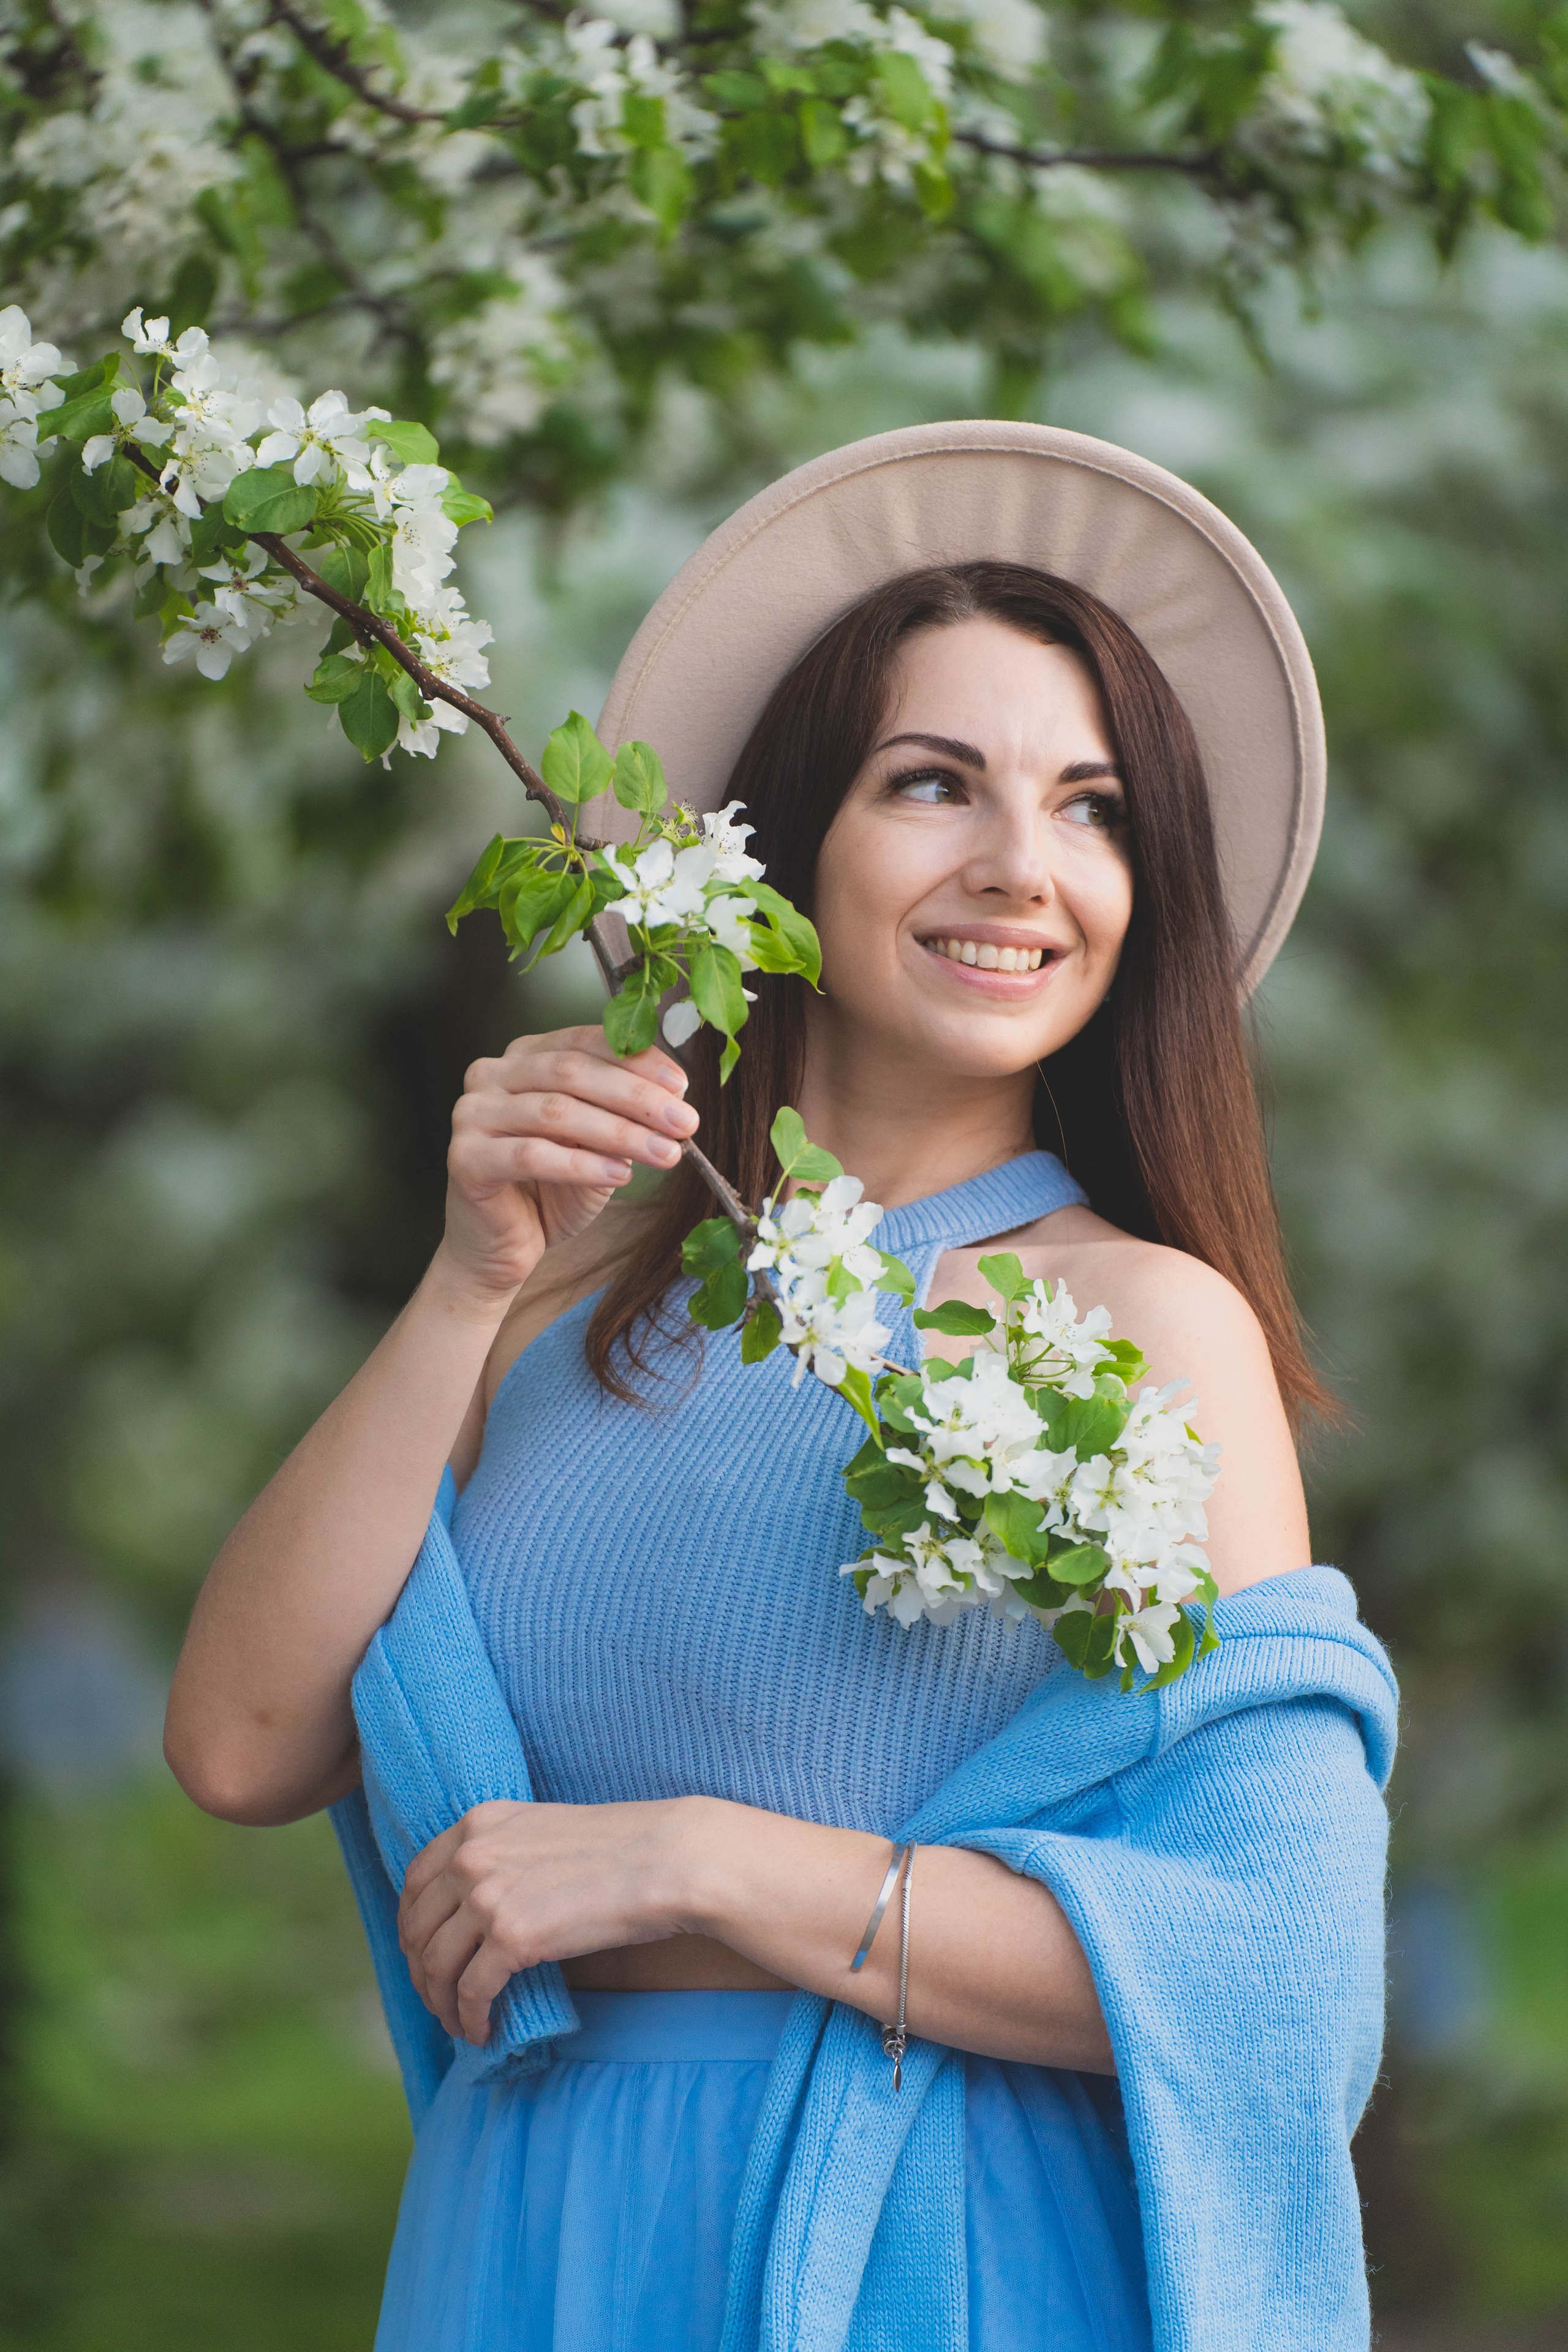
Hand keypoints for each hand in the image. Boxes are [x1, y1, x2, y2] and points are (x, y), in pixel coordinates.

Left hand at [397, 1796, 696, 2044]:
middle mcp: (472, 1856)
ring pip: (436, 1966)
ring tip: (459, 2024)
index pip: (415, 1882)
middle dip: (421, 1973)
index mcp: (478, 1824)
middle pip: (418, 1929)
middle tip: (438, 2000)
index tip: (423, 1954)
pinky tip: (484, 2032)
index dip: (412, 1926)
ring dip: (442, 2004)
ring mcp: (488, 1896)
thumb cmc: (620, 1846)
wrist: (667, 1857)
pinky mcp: (512, 1938)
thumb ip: (501, 1856)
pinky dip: (471, 2019)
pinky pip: (471, 1992)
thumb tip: (477, 1908)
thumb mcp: (541, 1831)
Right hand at [439, 1024, 699, 1296]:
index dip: (638, 1061)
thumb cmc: (550, 1190)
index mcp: (525, 1056)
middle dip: (637, 1097)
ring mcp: (472, 1113)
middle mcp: (492, 1074)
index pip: (586, 1042)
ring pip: (556, 1112)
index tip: (683, 1085)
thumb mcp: (598, 1143)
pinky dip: (582, 1165)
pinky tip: (621, 1175)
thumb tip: (676, 1093)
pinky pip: (532, 1155)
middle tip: (685, 1123)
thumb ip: (623, 1113)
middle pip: (573, 1072)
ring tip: (665, 1153)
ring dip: (620, 1133)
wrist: (502, 1248)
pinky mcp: (464, 1157)